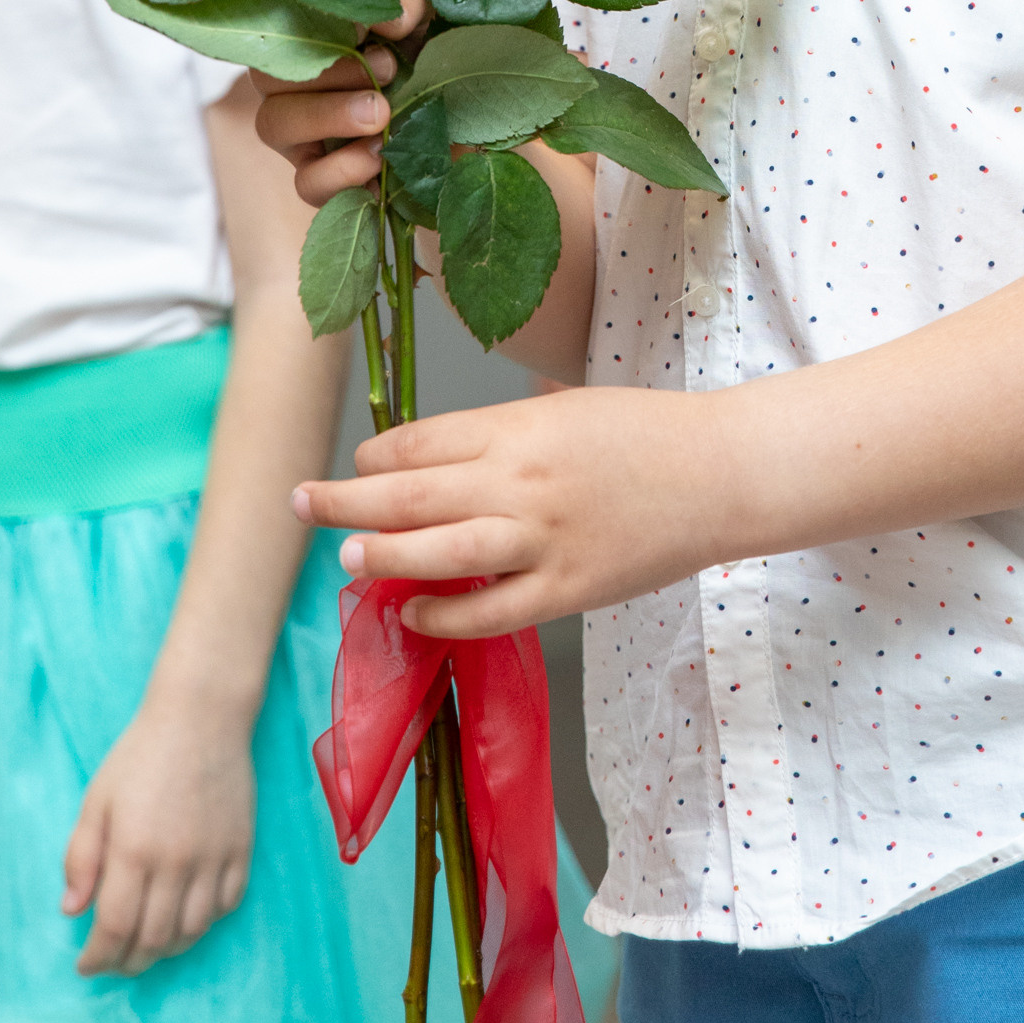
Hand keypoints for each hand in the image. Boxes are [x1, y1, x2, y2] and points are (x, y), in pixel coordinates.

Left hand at [62, 691, 257, 975]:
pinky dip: (204, 923)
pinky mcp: (241, 849)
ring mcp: (213, 857)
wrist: (202, 718)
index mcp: (132, 850)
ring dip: (166, 950)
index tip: (85, 966)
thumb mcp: (96, 801)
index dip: (98, 957)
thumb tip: (72, 910)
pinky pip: (226, 905)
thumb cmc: (140, 756)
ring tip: (148, 948)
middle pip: (153, 938)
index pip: (114, 927)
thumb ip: (81, 858)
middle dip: (128, 962)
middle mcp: (175, 862)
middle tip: (114, 963)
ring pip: (192, 930)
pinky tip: (186, 919)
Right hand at [252, 0, 429, 207]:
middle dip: (324, 69)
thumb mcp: (430, 13)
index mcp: (311, 39)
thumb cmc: (435, 52)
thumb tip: (388, 22)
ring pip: (273, 126)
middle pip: (267, 77)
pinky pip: (308, 184)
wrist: (473, 113)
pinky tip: (378, 159)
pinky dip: (340, 171)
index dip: (311, 29)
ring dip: (325, 117)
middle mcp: (296, 86)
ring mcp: (305, 137)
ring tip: (380, 117)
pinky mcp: (328, 182)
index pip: (276, 27)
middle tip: (386, 71)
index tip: (366, 33)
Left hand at [295, 385, 731, 637]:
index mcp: (519, 427)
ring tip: (343, 557)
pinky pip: (489, 610)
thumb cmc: (646, 433)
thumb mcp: (565, 408)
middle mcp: (520, 481)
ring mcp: (543, 540)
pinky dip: (442, 614)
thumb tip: (432, 459)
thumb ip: (502, 434)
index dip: (373, 456)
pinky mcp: (568, 590)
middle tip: (300, 501)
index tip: (354, 465)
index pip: (419, 443)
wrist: (723, 474)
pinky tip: (411, 612)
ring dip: (380, 555)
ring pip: (437, 552)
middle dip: (344, 500)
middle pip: (408, 495)